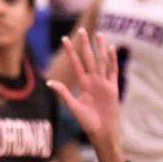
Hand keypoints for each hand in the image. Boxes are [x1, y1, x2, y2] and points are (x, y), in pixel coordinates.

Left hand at [48, 29, 119, 144]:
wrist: (101, 131)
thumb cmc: (86, 121)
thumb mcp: (73, 106)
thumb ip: (63, 93)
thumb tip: (49, 82)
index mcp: (82, 83)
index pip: (75, 63)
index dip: (70, 51)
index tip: (64, 39)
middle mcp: (93, 80)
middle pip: (88, 58)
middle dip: (85, 44)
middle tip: (81, 30)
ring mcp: (103, 83)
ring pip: (101, 61)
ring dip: (100, 48)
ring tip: (99, 34)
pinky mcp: (113, 88)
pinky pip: (113, 71)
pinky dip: (113, 60)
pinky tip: (111, 49)